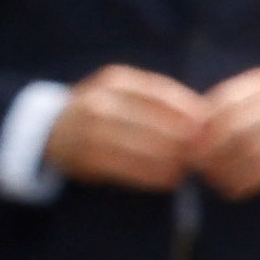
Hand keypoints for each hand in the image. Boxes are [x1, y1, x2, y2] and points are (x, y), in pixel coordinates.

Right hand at [40, 64, 211, 190]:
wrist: (51, 129)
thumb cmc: (101, 110)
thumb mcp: (122, 93)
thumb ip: (156, 100)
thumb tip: (203, 117)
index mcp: (116, 80)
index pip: (162, 93)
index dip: (189, 111)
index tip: (208, 127)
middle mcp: (103, 100)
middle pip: (157, 122)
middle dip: (185, 141)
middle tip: (203, 154)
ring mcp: (93, 129)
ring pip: (146, 147)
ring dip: (173, 161)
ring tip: (188, 168)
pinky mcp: (89, 156)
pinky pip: (131, 168)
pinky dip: (154, 175)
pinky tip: (168, 179)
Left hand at [181, 72, 259, 194]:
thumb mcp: (258, 99)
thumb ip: (228, 108)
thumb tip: (191, 133)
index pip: (225, 101)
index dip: (204, 123)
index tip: (188, 141)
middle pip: (237, 127)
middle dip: (211, 148)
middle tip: (195, 163)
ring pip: (251, 151)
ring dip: (227, 169)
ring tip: (211, 179)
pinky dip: (246, 182)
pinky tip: (232, 189)